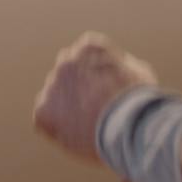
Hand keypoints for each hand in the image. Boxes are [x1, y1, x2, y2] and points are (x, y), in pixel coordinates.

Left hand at [33, 31, 156, 163]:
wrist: (126, 126)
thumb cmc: (139, 102)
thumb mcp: (139, 73)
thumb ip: (121, 67)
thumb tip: (119, 69)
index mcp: (89, 47)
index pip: (84, 58)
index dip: (96, 78)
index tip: (107, 93)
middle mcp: (66, 61)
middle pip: (67, 76)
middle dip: (77, 90)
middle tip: (94, 111)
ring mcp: (52, 85)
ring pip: (55, 98)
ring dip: (66, 110)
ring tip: (89, 126)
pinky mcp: (43, 110)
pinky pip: (45, 119)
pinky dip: (56, 129)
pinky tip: (76, 133)